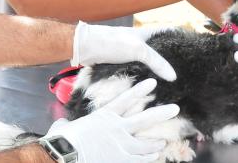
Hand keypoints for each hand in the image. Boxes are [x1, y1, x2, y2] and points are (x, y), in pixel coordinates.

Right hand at [44, 78, 178, 162]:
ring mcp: (120, 145)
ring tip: (163, 142)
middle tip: (176, 109)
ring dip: (155, 143)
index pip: (126, 100)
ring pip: (144, 143)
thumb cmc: (61, 141)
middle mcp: (116, 128)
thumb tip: (62, 124)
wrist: (63, 155)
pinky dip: (147, 158)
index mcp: (104, 116)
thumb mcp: (64, 127)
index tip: (153, 82)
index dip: (140, 91)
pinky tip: (155, 156)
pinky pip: (138, 159)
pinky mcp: (119, 160)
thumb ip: (68, 124)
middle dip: (161, 113)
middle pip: (144, 119)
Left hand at [72, 22, 176, 80]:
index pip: (168, 32)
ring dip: (155, 69)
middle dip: (169, 58)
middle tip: (183, 69)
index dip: (179, 37)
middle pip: (159, 49)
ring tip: (169, 80)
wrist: (85, 48)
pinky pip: (137, 69)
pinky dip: (143, 75)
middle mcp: (140, 42)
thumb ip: (157, 62)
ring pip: (147, 61)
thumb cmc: (112, 43)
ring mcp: (130, 53)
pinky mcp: (121, 63)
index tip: (191, 47)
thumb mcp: (138, 51)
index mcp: (146, 33)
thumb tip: (174, 76)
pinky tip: (149, 83)